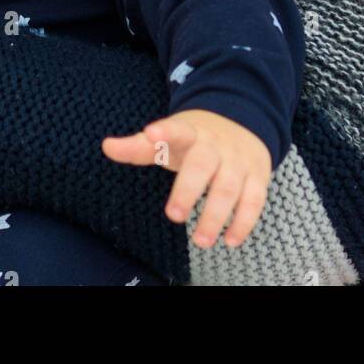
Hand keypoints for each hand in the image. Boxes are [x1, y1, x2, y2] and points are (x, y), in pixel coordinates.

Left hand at [102, 108, 271, 247]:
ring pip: (229, 186)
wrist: (242, 122)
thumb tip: (106, 146)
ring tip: (201, 241)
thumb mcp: (169, 139)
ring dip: (216, 215)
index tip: (151, 134)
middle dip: (188, 190)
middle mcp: (215, 146)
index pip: (176, 130)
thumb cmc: (195, 139)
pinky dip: (244, 221)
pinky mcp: (257, 176)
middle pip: (202, 164)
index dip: (164, 132)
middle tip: (173, 215)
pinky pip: (254, 199)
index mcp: (190, 133)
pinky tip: (230, 240)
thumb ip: (138, 147)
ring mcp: (238, 160)